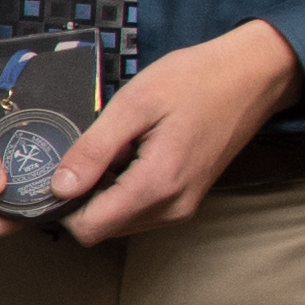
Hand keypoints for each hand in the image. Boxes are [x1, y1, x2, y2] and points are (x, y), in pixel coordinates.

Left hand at [43, 20, 300, 241]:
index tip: (51, 174)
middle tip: (80, 154)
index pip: (89, 229)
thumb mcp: (134, 105)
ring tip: (108, 149)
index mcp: (157, 186)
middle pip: (102, 228)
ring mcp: (183, 206)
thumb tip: (58, 188)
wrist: (254, 75)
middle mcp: (172, 208)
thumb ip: (94, 150)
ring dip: (102, 194)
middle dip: (80, 200)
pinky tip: (128, 153)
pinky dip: (123, 190)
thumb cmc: (196, 80)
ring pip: (120, 221)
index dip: (60, 207)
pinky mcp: (187, 197)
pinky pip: (140, 209)